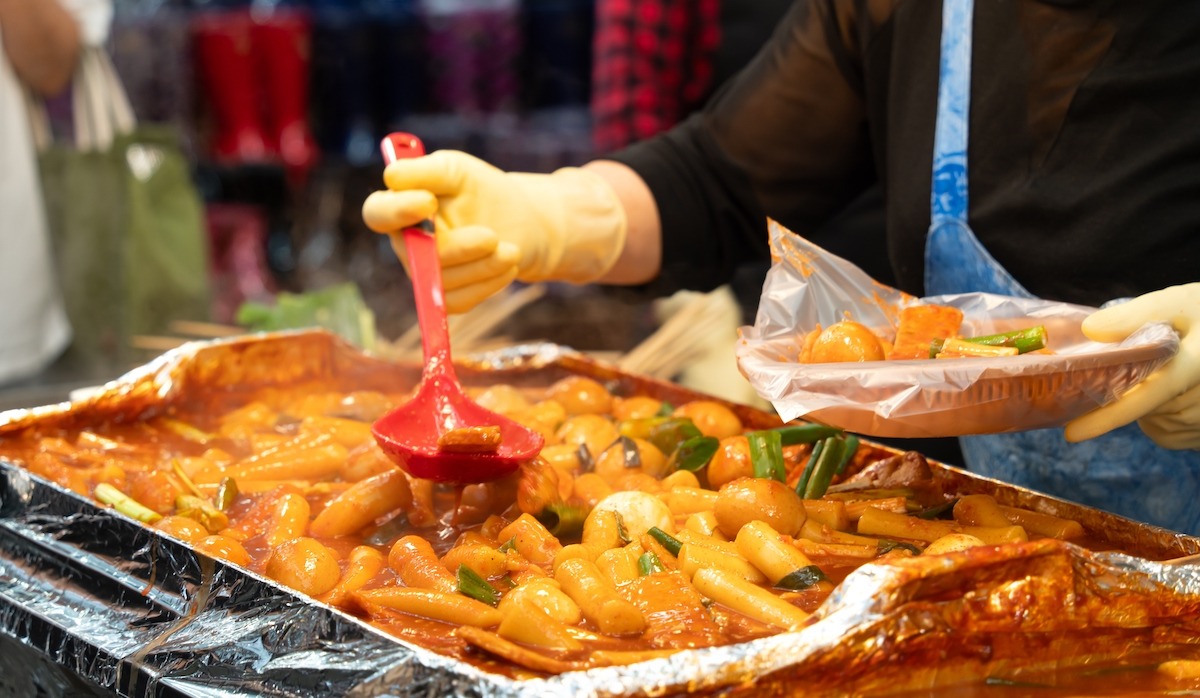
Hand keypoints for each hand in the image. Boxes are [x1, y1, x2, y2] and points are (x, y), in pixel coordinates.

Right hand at [362, 150, 625, 312]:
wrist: (527, 222)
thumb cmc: (489, 192)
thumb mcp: (462, 169)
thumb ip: (429, 169)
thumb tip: (394, 174)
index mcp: (402, 211)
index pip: (378, 213)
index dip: (395, 210)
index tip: (426, 201)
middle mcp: (409, 249)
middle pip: (414, 258)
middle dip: (455, 249)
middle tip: (492, 235)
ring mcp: (430, 278)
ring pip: (443, 283)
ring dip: (482, 267)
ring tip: (509, 248)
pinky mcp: (455, 300)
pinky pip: (462, 302)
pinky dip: (490, 284)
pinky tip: (509, 264)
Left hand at [1065, 283, 1199, 448]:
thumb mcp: (1182, 303)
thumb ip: (1136, 315)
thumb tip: (1090, 330)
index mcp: (1198, 366)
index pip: (1147, 397)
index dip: (1108, 417)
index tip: (1072, 434)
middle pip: (1145, 409)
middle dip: (1132, 390)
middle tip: (1150, 361)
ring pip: (1155, 423)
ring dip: (1147, 404)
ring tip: (1172, 372)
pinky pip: (1168, 434)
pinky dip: (1160, 418)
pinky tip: (1174, 394)